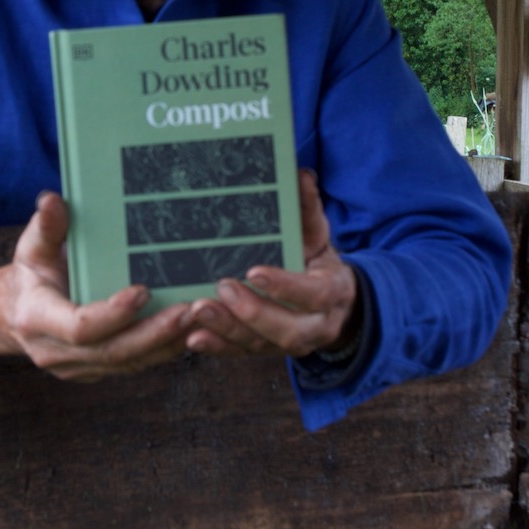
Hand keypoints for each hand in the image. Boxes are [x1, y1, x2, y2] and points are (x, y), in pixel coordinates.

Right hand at [0, 190, 193, 380]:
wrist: (13, 315)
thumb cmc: (30, 273)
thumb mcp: (31, 247)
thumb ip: (46, 226)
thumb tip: (51, 199)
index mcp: (37, 319)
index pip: (79, 327)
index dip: (113, 314)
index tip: (143, 291)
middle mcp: (56, 352)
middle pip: (113, 351)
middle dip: (155, 332)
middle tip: (191, 310)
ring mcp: (77, 369)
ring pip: (129, 363)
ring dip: (168, 343)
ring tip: (202, 320)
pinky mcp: (97, 372)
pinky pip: (134, 365)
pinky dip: (164, 350)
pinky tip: (192, 331)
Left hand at [184, 170, 358, 358]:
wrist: (335, 306)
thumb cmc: (319, 263)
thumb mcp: (318, 236)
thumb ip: (308, 209)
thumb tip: (301, 174)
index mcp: (331, 294)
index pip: (312, 294)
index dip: (285, 286)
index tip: (254, 271)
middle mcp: (315, 326)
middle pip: (286, 330)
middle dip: (252, 312)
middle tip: (221, 288)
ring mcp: (290, 343)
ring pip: (260, 344)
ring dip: (227, 330)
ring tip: (198, 311)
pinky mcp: (267, 351)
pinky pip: (241, 353)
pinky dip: (217, 347)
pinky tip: (194, 337)